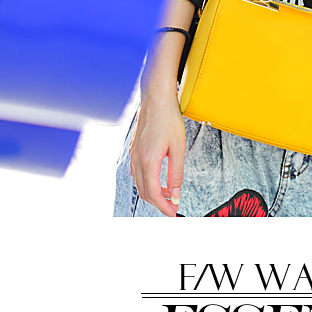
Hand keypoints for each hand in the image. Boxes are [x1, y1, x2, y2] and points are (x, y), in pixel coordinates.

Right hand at [128, 90, 185, 215]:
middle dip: (158, 203)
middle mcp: (137, 160)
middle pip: (144, 192)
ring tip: (168, 192)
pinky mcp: (134, 149)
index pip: (153, 194)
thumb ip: (176, 174)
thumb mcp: (178, 148)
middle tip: (172, 205)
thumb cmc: (168, 118)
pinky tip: (157, 179)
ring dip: (153, 192)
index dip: (163, 207)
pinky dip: (147, 181)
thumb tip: (175, 194)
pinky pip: (137, 173)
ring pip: (140, 183)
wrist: (156, 98)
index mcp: (149, 161)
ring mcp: (133, 154)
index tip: (173, 213)